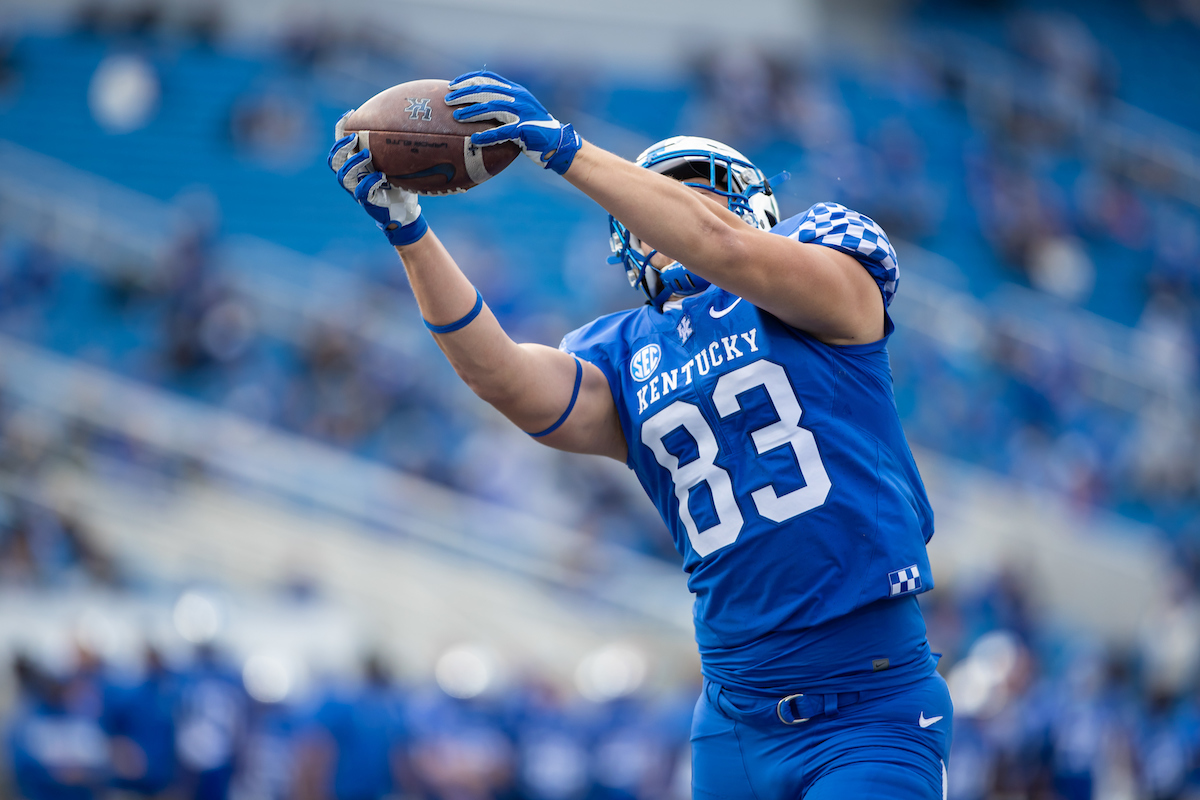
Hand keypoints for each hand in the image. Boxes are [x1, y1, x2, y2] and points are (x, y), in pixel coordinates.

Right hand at [328, 112, 427, 246]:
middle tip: (355, 137)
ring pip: (344, 176)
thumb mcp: (394, 163)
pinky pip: (361, 192)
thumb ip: (391, 148)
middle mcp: (352, 177)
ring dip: (354, 162)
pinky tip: (381, 176)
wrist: (404, 210)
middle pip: (334, 161)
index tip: (350, 114)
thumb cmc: (398, 183)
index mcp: (355, 165)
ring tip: (368, 154)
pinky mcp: (366, 202)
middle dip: (341, 147)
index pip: (339, 146)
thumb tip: (404, 122)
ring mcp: (357, 190)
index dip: (340, 130)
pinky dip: (370, 182)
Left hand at [444, 70, 580, 174]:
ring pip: (491, 108)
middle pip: (485, 91)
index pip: (488, 78)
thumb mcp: (519, 109)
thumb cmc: (533, 128)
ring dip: (471, 112)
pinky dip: (487, 135)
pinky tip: (474, 140)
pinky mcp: (524, 130)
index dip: (468, 79)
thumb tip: (476, 103)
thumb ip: (502, 103)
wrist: (556, 141)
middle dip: (464, 94)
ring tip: (456, 116)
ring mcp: (522, 113)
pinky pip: (502, 131)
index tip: (452, 84)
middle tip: (448, 100)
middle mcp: (518, 97)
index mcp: (515, 90)